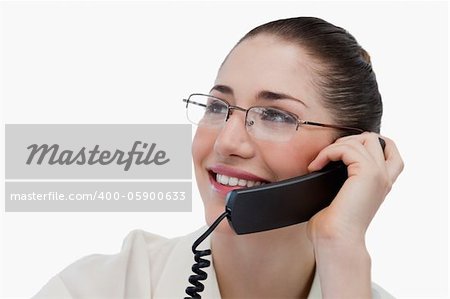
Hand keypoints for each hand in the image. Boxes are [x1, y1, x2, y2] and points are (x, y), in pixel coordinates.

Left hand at [305, 132, 403, 296]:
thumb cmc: (333, 224)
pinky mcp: (368, 173)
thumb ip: (344, 178)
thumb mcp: (342, 195)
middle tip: (329, 157)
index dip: (366, 143)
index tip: (342, 152)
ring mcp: (379, 174)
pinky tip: (316, 166)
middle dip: (349, 140)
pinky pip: (347, 148)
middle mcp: (385, 177)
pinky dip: (328, 153)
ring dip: (334, 147)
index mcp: (382, 183)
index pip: (389, 150)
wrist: (336, 239)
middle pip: (375, 139)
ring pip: (362, 139)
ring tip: (319, 162)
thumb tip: (323, 166)